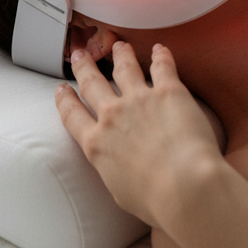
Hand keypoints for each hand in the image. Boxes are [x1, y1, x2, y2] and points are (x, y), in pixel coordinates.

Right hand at [55, 41, 222, 231]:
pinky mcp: (168, 91)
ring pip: (123, 67)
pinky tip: (160, 49)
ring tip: (118, 46)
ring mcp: (139, 99)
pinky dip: (160, 55)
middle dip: (83, 67)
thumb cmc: (156, 201)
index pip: (72, 115)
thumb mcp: (119, 191)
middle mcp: (112, 116)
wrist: (185, 187)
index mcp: (96, 144)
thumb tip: (119, 166)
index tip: (61, 89)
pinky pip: (161, 66)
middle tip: (78, 55)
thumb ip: (113, 170)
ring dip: (119, 54)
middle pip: (91, 83)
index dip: (64, 99)